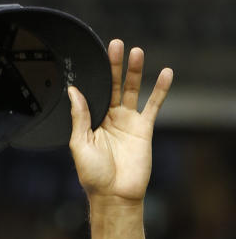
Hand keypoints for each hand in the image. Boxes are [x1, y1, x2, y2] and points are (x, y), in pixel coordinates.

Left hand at [68, 39, 172, 200]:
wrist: (115, 194)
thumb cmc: (92, 175)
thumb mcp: (79, 144)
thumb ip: (79, 117)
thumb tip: (73, 92)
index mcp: (90, 122)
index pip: (92, 93)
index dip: (93, 77)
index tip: (90, 57)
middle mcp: (109, 118)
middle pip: (112, 86)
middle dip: (113, 66)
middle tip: (114, 44)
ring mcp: (127, 122)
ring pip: (131, 91)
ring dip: (134, 72)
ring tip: (136, 51)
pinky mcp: (144, 128)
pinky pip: (154, 105)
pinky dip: (160, 89)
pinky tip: (165, 73)